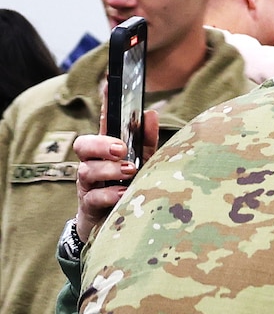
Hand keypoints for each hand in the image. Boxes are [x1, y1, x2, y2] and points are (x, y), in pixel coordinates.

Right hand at [74, 103, 158, 242]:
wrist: (116, 228)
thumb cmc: (131, 190)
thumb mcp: (144, 165)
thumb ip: (148, 143)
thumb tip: (151, 113)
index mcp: (107, 151)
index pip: (102, 123)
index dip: (104, 104)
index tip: (109, 85)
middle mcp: (93, 164)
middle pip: (82, 145)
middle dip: (101, 144)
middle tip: (121, 149)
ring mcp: (88, 186)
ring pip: (86, 170)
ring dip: (108, 169)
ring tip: (128, 172)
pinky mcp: (88, 207)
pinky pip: (92, 197)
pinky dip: (108, 194)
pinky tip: (121, 194)